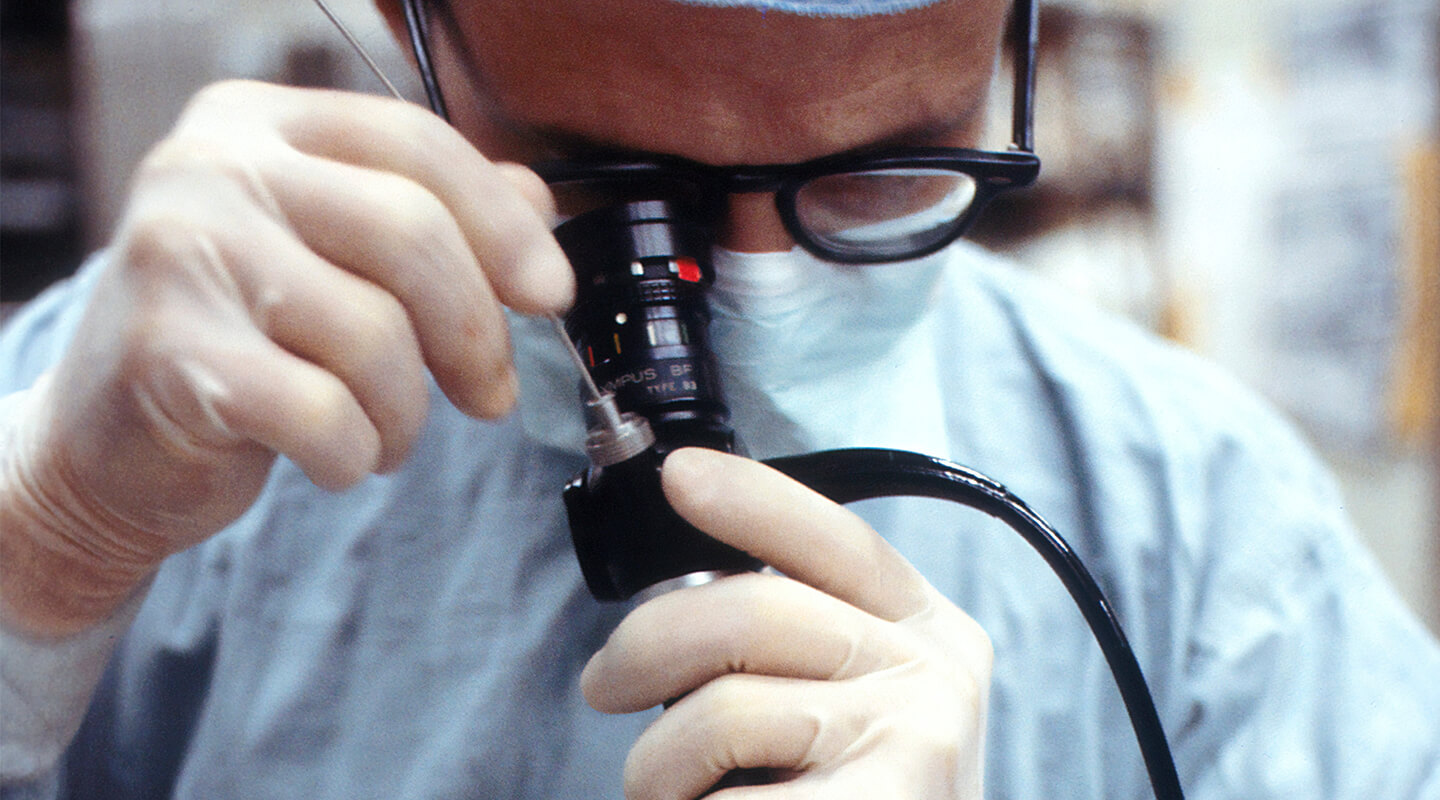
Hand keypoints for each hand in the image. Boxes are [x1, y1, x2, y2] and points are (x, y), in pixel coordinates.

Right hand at [0, 80, 571, 635]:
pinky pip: (325, 413)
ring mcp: (179, 255)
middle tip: (489, 393)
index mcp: (260, 123)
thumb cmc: (240, 338)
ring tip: (386, 431)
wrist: (109, 439)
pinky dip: (356, 453)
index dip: (503, 224)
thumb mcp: (333, 253)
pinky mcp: (167, 355)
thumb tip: (539, 205)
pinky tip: (336, 455)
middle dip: (474, 332)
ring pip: (375, 334)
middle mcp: (211, 168)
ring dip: (407, 412)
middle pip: (409, 233)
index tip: (550, 293)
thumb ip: (431, 213)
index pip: (415, 143)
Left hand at [582, 448, 993, 798]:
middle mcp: (936, 675)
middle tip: (605, 686)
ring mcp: (914, 744)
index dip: (753, 500)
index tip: (678, 476)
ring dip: (656, 761)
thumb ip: (804, 645)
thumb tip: (678, 609)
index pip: (837, 540)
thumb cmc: (862, 798)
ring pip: (723, 711)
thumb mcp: (863, 704)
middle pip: (754, 611)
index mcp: (929, 631)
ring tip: (660, 790)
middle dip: (647, 644)